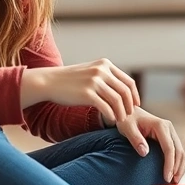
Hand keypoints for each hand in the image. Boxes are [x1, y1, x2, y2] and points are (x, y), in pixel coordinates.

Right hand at [21, 59, 139, 124]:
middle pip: (125, 91)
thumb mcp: (90, 72)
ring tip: (120, 120)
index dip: (134, 95)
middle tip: (129, 115)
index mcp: (105, 64)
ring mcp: (94, 81)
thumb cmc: (70, 80)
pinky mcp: (87, 93)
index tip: (135, 105)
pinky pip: (105, 107)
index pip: (128, 81)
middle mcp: (101, 70)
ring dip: (121, 112)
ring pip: (117, 100)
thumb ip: (105, 77)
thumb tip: (122, 91)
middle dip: (129, 105)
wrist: (49, 81)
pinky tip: (110, 120)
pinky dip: (111, 115)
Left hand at [115, 107, 184, 182]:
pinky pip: (178, 151)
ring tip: (175, 180)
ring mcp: (171, 132)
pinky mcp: (170, 137)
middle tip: (172, 182)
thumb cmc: (127, 119)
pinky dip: (179, 162)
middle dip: (177, 168)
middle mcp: (169, 128)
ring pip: (181, 152)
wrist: (129, 112)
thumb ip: (135, 139)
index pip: (169, 148)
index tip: (166, 177)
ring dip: (180, 167)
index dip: (169, 164)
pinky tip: (175, 172)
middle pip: (179, 151)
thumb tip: (145, 152)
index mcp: (161, 125)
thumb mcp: (127, 128)